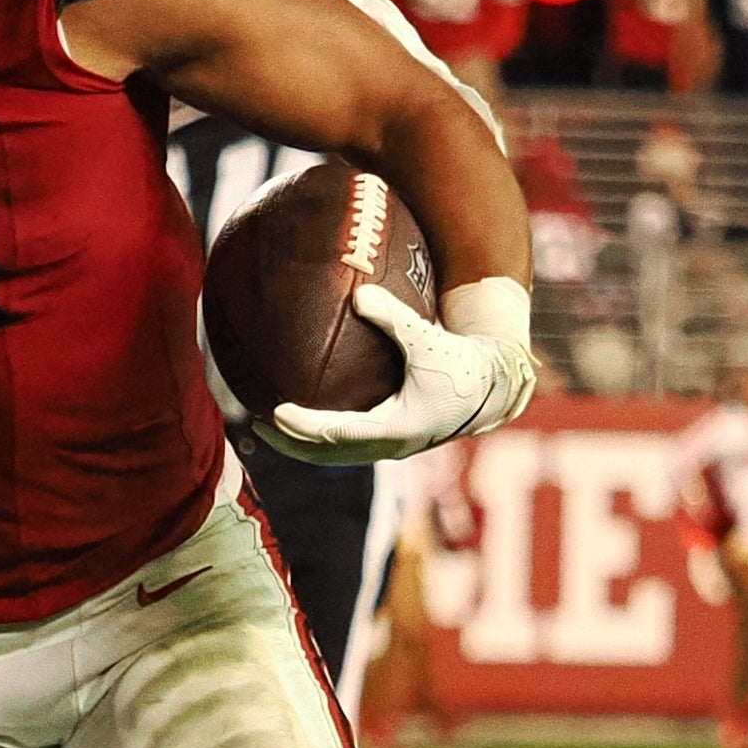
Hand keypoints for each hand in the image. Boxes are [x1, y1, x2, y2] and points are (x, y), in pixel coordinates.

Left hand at [263, 279, 537, 464]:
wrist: (491, 390)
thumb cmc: (461, 362)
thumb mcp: (427, 338)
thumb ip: (392, 317)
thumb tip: (358, 292)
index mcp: (396, 428)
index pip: (337, 434)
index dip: (303, 426)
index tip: (275, 412)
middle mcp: (390, 445)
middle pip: (328, 454)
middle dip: (290, 443)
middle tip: (255, 424)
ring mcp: (391, 448)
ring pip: (337, 454)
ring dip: (303, 444)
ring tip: (270, 425)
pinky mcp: (393, 441)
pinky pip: (348, 444)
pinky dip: (323, 436)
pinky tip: (303, 415)